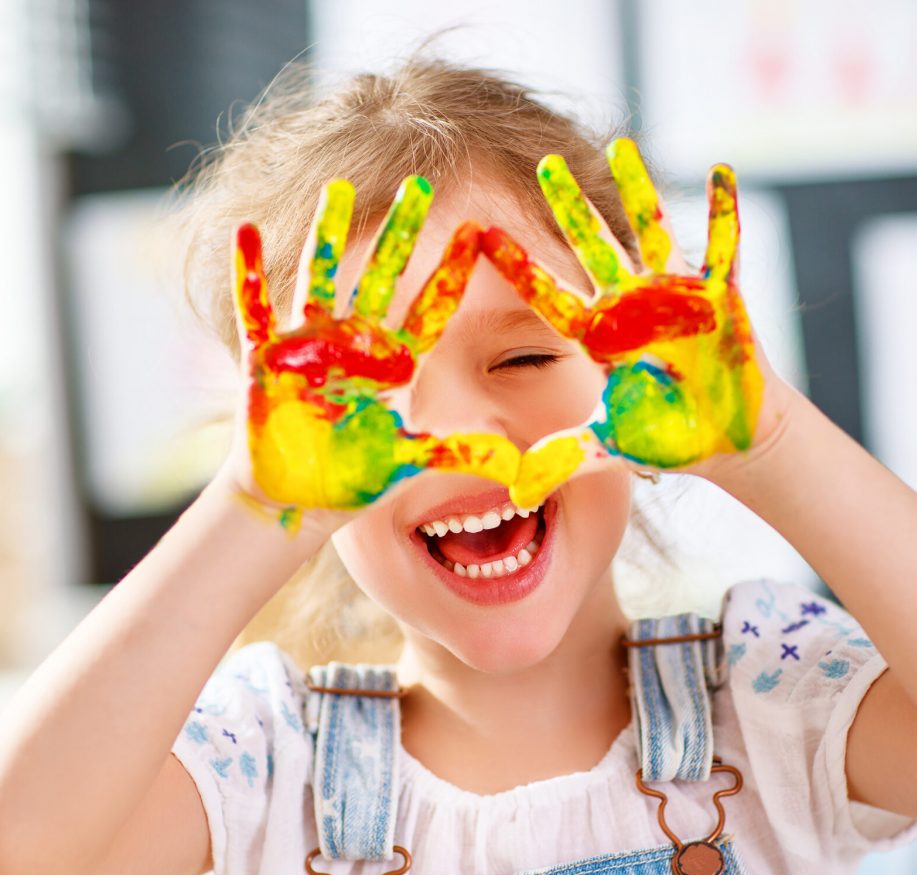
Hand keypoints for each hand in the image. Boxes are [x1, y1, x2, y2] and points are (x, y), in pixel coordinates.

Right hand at [227, 176, 519, 526]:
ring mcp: (309, 345)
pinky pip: (254, 309)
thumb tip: (517, 466)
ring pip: (321, 277)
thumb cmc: (352, 476)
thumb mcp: (407, 462)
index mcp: (392, 364)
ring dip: (328, 236)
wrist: (297, 496)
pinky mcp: (266, 358)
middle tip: (421, 183)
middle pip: (382, 276)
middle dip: (401, 233)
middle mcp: (354, 343)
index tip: (479, 231)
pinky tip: (246, 230)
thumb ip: (456, 456)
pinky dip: (249, 274)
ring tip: (339, 189)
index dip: (452, 271)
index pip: (430, 308)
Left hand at [481, 138, 792, 507]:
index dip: (518, 269)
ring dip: (637, 192)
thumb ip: (563, 461)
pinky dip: (724, 212)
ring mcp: (675, 296)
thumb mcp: (609, 448)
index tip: (482, 237)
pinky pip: (724, 247)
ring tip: (620, 145)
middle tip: (543, 165)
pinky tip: (720, 170)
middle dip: (568, 208)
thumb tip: (516, 495)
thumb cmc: (667, 437)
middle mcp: (630, 307)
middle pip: (592, 249)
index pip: (549, 297)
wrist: (726, 436)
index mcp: (598, 338)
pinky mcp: (722, 297)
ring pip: (651, 234)